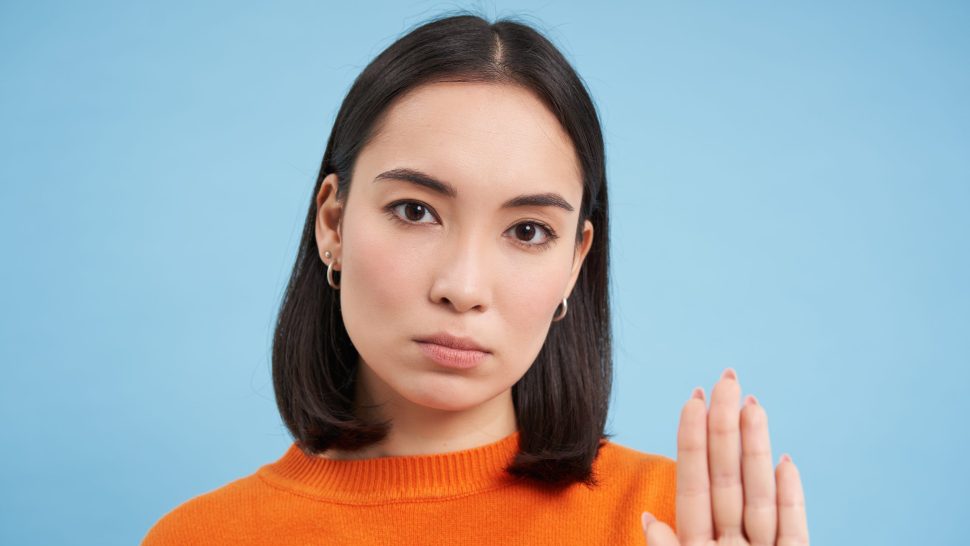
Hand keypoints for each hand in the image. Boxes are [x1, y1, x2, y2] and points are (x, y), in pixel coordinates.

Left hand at [641, 368, 808, 545]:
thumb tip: (649, 518)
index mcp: (698, 545)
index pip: (693, 486)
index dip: (692, 443)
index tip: (693, 400)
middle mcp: (731, 544)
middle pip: (727, 479)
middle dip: (726, 429)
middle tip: (726, 382)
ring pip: (759, 496)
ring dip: (756, 450)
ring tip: (752, 406)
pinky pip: (792, 529)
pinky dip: (791, 498)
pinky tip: (786, 461)